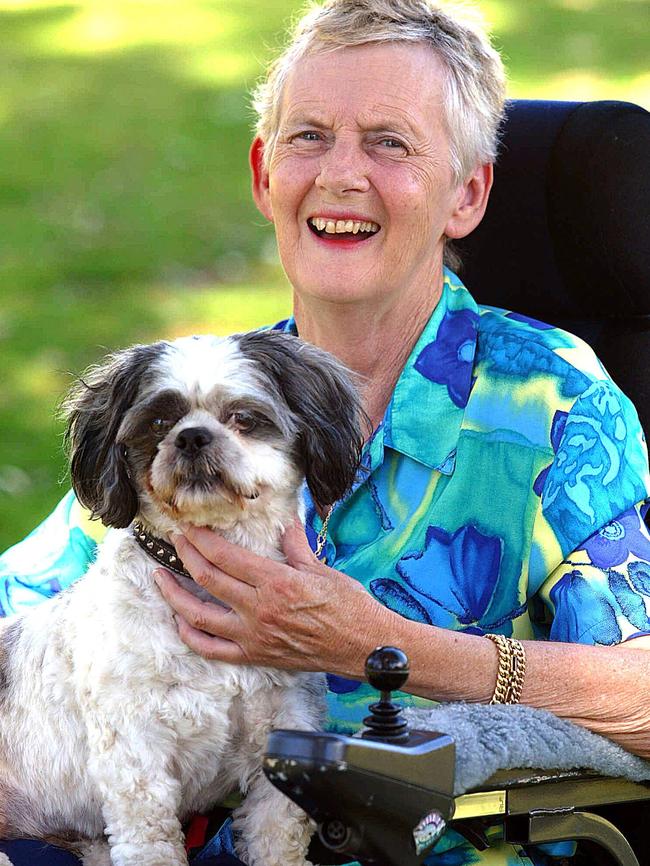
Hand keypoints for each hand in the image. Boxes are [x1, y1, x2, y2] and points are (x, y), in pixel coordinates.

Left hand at [153, 517, 391, 675]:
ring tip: (160, 577)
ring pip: (199, 616)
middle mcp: (259, 610)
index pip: (226, 556)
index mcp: (276, 582)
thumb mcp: (322, 569)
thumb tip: (286, 521)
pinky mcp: (255, 656)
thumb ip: (296, 546)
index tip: (190, 526)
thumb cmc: (349, 606)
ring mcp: (254, 636)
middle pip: (207, 579)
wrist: (364, 646)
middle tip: (175, 539)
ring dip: (174, 594)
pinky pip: (211, 649)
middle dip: (185, 555)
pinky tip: (179, 620)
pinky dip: (190, 635)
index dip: (202, 539)